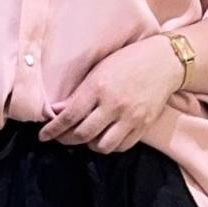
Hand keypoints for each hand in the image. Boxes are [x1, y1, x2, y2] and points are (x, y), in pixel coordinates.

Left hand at [38, 36, 184, 152]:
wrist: (163, 61)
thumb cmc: (127, 60)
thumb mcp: (98, 70)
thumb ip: (80, 93)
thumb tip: (58, 112)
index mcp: (97, 88)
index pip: (69, 117)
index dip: (53, 130)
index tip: (43, 136)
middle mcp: (113, 105)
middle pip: (82, 134)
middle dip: (66, 139)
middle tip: (60, 138)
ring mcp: (130, 117)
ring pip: (102, 146)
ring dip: (89, 145)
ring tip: (85, 138)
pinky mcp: (143, 125)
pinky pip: (122, 146)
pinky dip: (110, 146)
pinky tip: (104, 138)